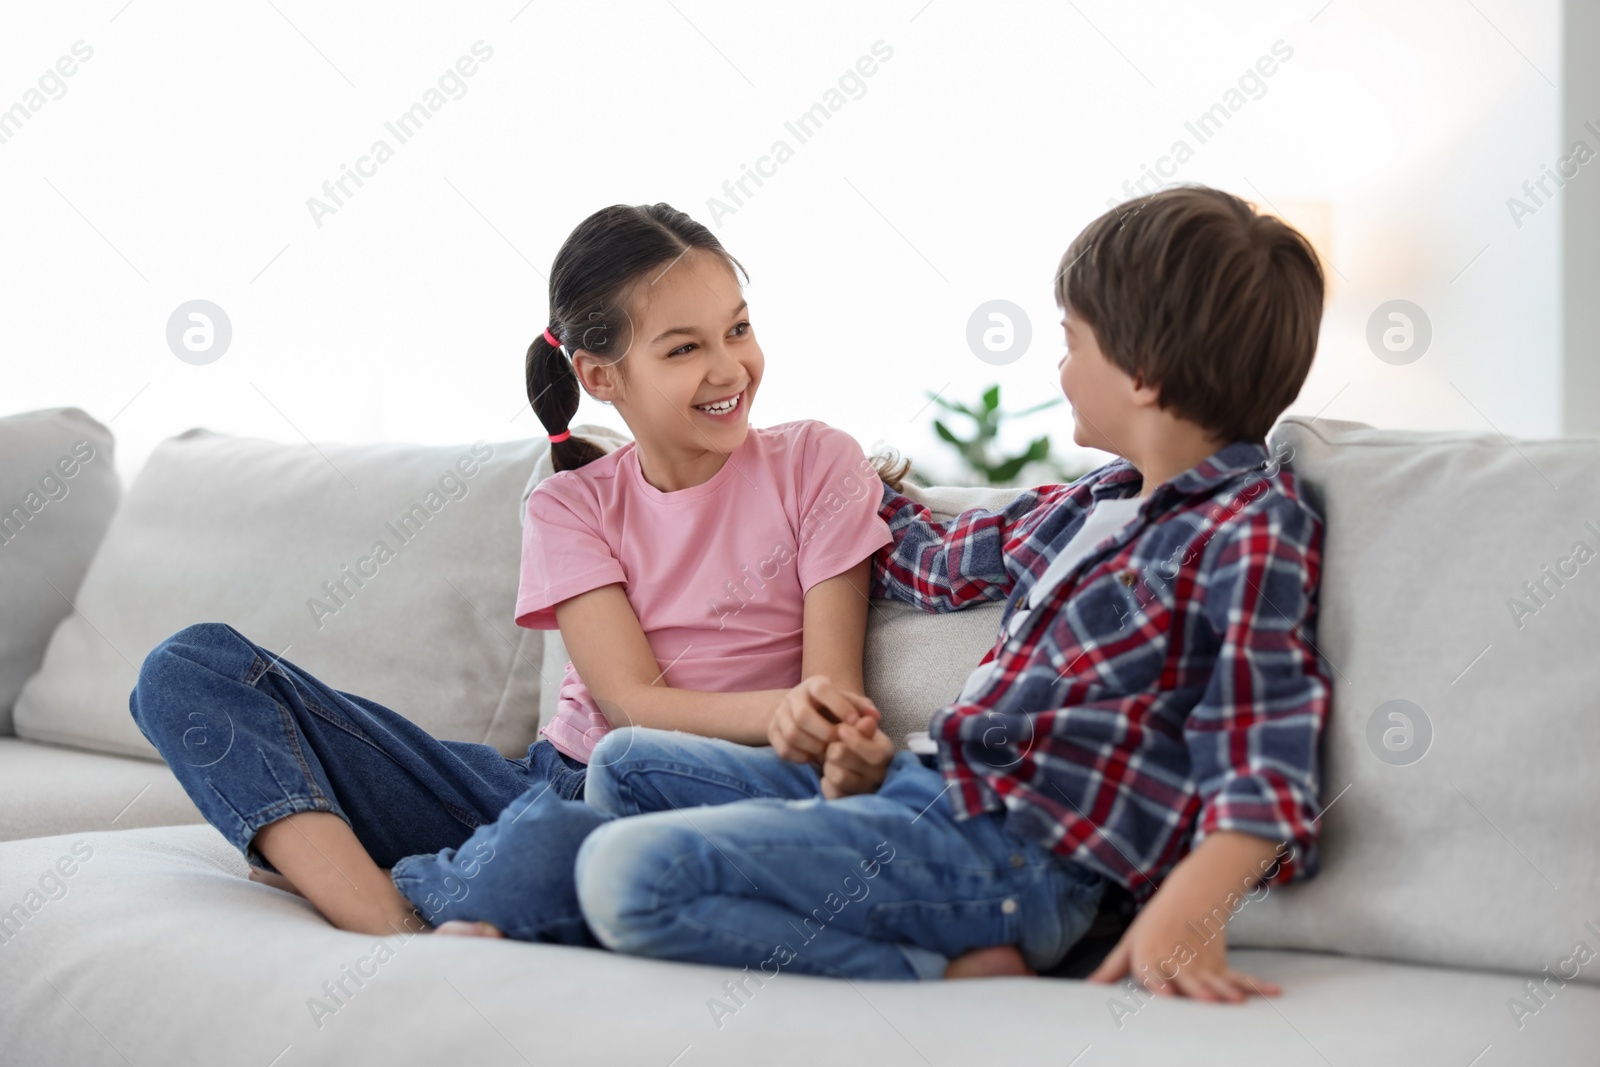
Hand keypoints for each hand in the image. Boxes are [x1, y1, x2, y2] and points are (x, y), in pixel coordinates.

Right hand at [768, 675, 876, 766]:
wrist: (807, 711)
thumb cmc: (834, 708)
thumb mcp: (849, 703)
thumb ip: (862, 708)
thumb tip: (875, 717)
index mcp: (814, 684)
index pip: (822, 690)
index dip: (839, 706)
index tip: (854, 723)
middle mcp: (793, 696)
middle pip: (803, 716)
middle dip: (825, 733)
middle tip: (840, 742)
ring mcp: (780, 714)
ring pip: (792, 734)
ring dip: (813, 747)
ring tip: (827, 751)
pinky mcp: (772, 732)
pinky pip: (783, 749)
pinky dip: (800, 757)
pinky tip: (813, 757)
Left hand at [820, 714, 894, 798]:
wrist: (851, 761)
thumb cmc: (856, 740)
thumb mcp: (861, 728)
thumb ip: (862, 726)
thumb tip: (868, 721)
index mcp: (886, 755)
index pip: (876, 754)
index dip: (857, 741)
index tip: (841, 729)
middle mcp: (879, 777)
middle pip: (854, 764)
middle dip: (834, 751)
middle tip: (831, 746)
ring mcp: (865, 792)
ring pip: (839, 777)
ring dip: (829, 766)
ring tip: (829, 761)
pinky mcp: (849, 802)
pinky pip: (831, 792)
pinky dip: (826, 781)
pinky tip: (829, 776)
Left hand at [1086, 886, 1280, 1001]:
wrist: (1190, 896)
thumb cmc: (1153, 926)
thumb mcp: (1129, 943)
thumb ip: (1111, 969)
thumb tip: (1087, 989)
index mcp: (1151, 957)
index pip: (1153, 973)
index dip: (1159, 984)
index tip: (1165, 994)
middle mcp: (1178, 962)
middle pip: (1188, 980)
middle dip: (1198, 991)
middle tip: (1209, 1002)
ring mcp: (1203, 965)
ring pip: (1217, 981)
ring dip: (1228, 991)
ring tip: (1238, 1002)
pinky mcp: (1222, 966)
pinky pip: (1242, 978)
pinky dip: (1258, 986)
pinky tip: (1275, 993)